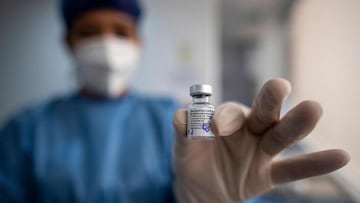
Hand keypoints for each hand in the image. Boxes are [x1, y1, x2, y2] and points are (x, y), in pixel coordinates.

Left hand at [173, 78, 349, 201]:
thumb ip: (184, 134)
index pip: (230, 112)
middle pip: (262, 112)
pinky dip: (316, 163)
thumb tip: (181, 117)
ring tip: (314, 109)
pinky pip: (294, 169)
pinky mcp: (269, 174)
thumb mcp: (184, 150)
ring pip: (282, 135)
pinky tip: (340, 156)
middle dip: (270, 99)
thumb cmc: (193, 162)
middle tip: (279, 86)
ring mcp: (261, 151)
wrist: (202, 190)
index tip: (217, 127)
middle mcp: (248, 130)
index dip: (225, 118)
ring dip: (297, 124)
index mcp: (226, 121)